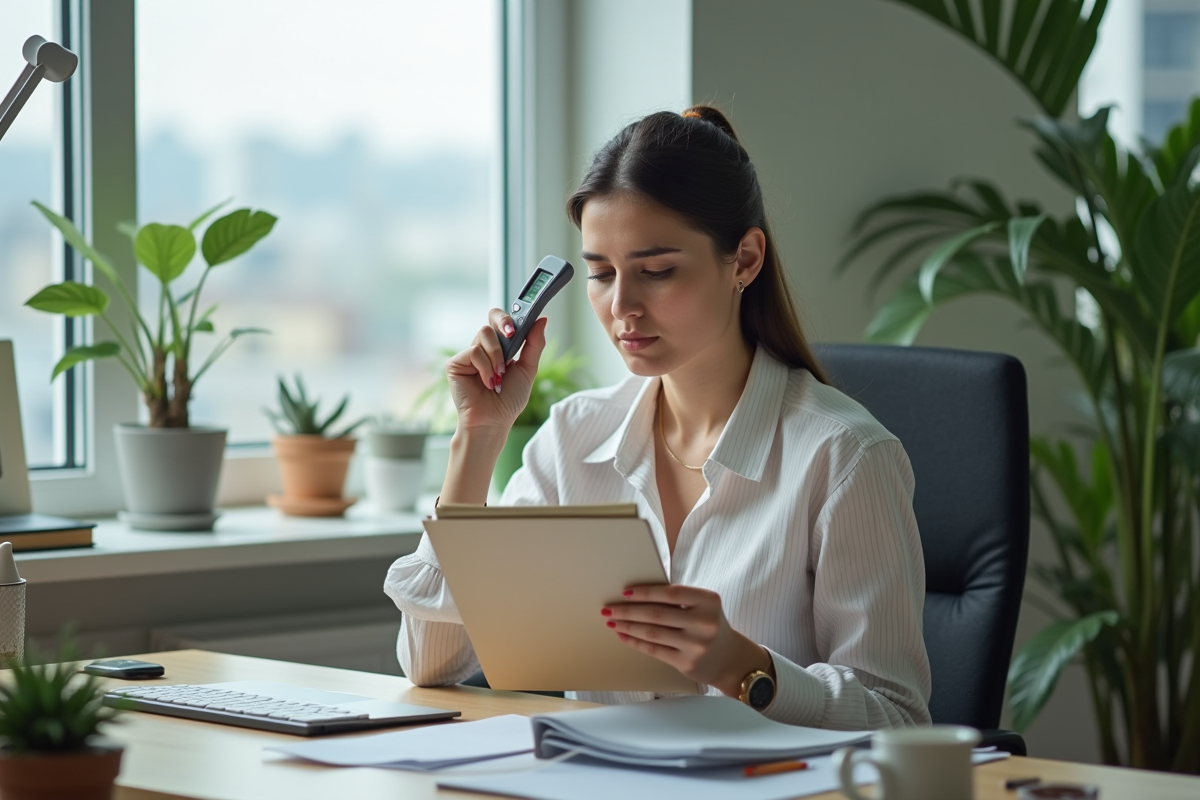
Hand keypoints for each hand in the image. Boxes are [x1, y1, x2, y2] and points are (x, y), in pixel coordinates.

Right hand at [445, 311, 548, 433]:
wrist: (493, 421)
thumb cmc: (508, 400)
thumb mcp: (527, 369)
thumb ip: (534, 344)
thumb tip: (542, 319)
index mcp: (499, 348)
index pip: (501, 322)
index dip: (510, 317)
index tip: (524, 319)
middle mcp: (482, 348)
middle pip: (491, 319)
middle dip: (503, 323)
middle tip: (511, 334)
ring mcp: (468, 355)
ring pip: (484, 334)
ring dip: (497, 357)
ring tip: (499, 378)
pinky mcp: (455, 363)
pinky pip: (474, 351)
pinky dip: (486, 368)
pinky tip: (487, 383)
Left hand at [602, 584, 773, 696]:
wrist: (730, 659)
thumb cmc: (710, 625)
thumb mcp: (704, 606)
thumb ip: (679, 598)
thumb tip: (637, 593)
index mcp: (709, 601)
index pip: (670, 593)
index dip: (645, 592)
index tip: (625, 592)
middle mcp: (704, 623)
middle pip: (657, 614)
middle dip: (628, 611)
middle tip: (608, 608)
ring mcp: (696, 645)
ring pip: (653, 633)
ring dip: (627, 626)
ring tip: (611, 621)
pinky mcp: (687, 663)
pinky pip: (654, 650)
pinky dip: (635, 642)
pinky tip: (624, 636)